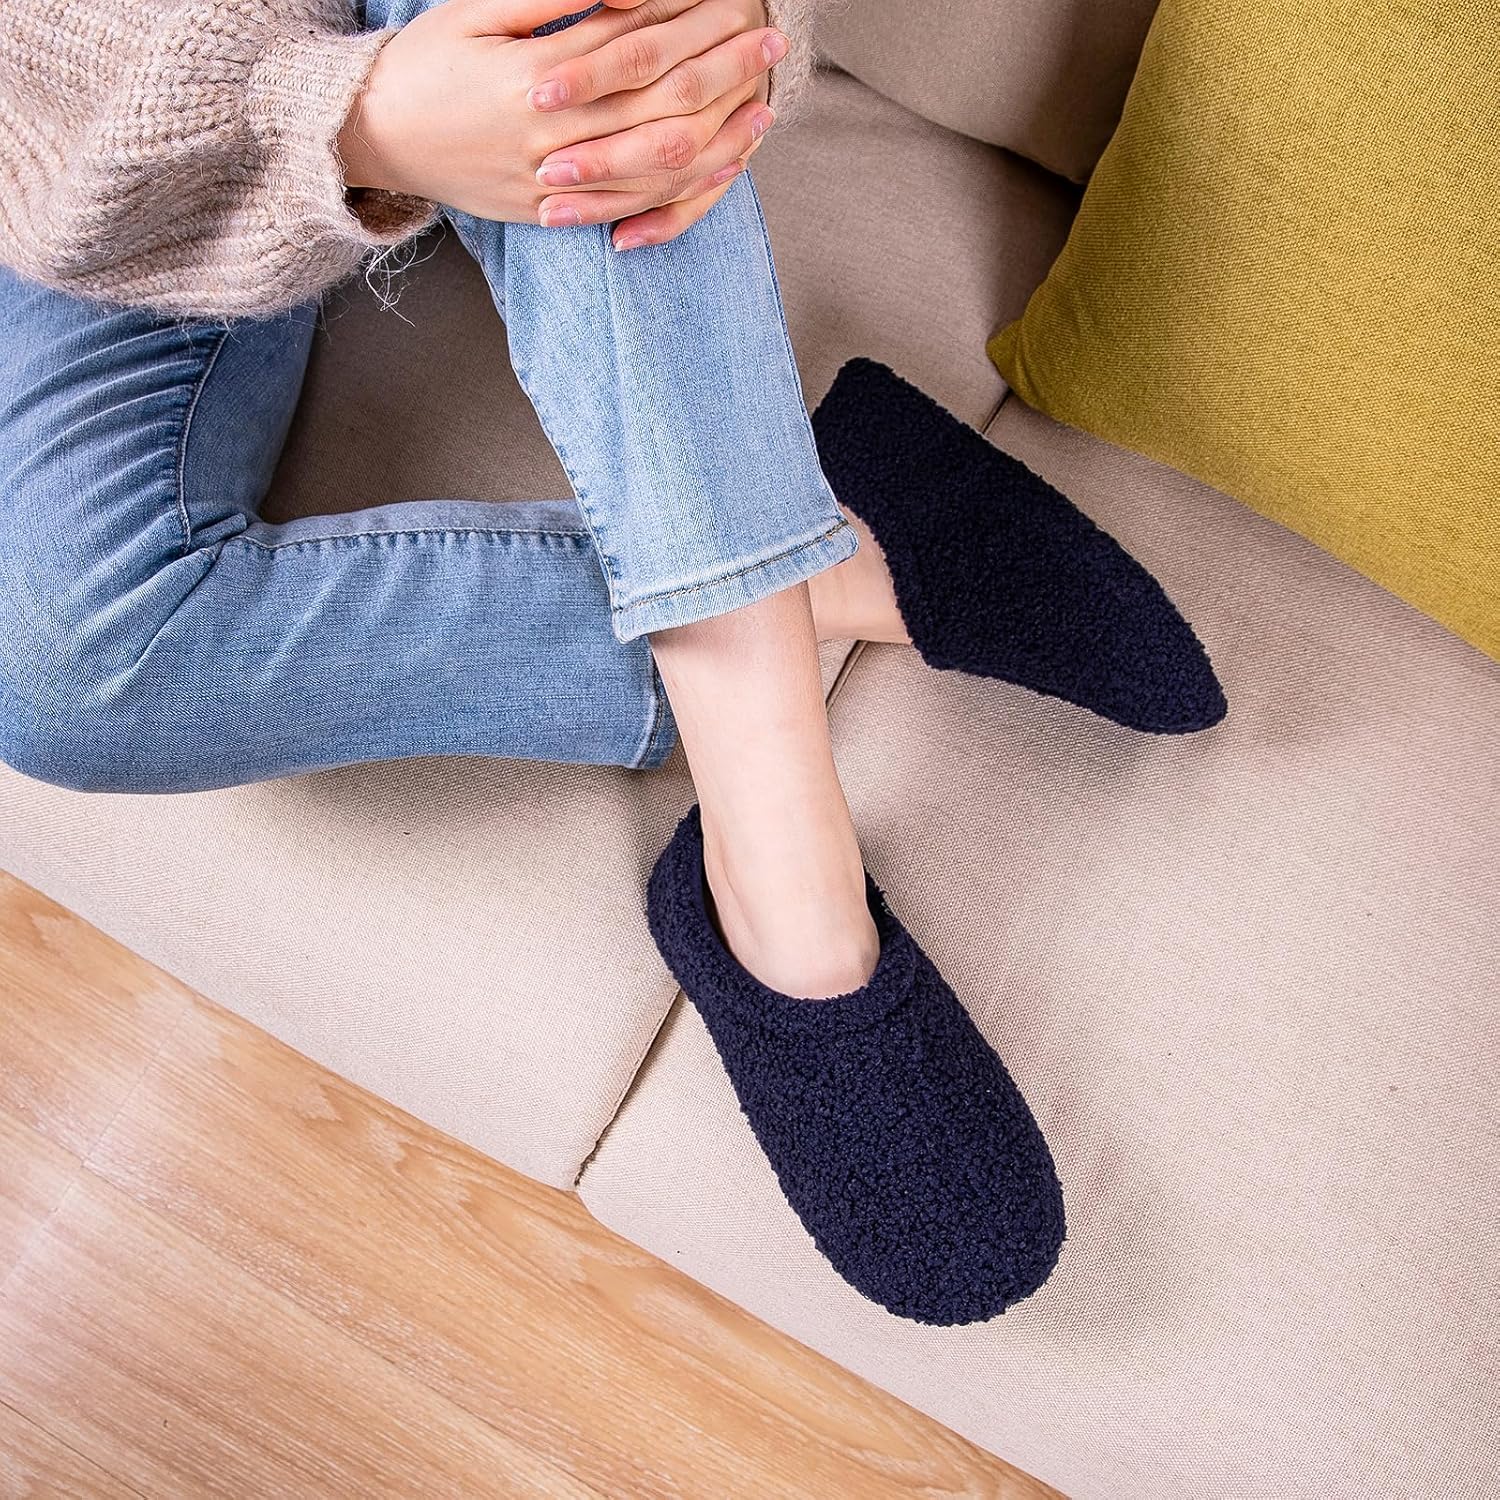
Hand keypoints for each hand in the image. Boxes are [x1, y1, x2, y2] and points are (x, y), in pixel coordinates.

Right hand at [338, 0, 780, 245]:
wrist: (373, 139)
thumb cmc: (424, 63)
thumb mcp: (477, 12)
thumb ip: (552, 1)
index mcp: (532, 82)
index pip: (632, 49)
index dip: (689, 24)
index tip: (738, 1)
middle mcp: (550, 142)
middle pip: (657, 107)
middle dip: (720, 73)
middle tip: (768, 43)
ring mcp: (553, 187)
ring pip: (654, 168)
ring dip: (716, 137)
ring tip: (762, 108)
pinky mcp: (551, 215)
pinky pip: (629, 211)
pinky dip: (680, 193)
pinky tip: (716, 169)